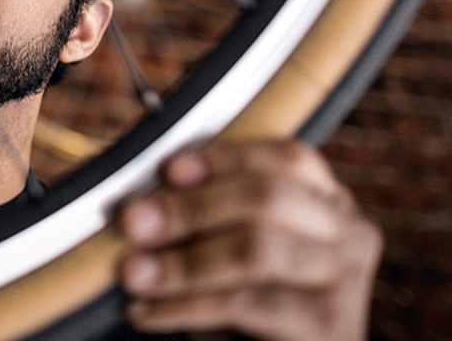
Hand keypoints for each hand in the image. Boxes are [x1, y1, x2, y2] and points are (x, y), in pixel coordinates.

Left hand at [116, 139, 381, 340]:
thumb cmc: (251, 296)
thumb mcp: (235, 245)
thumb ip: (209, 215)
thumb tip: (145, 202)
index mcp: (330, 202)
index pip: (288, 159)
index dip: (227, 159)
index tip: (169, 169)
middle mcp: (349, 235)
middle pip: (270, 197)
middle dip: (192, 207)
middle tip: (132, 223)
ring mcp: (345, 284)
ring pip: (256, 250)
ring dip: (182, 262)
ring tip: (133, 274)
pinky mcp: (329, 329)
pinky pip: (243, 305)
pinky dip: (182, 307)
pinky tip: (144, 313)